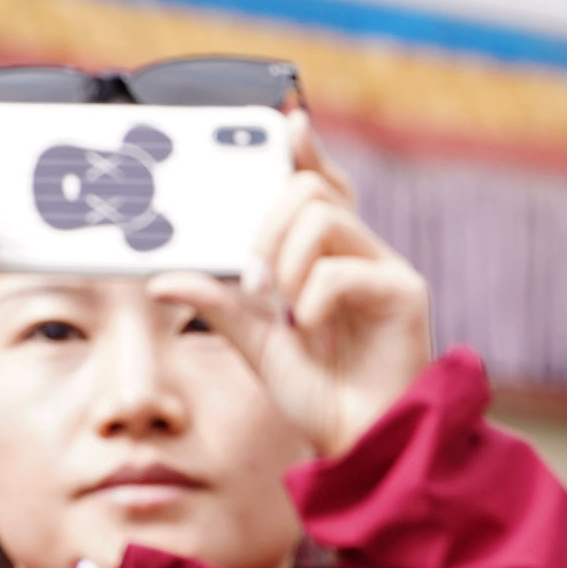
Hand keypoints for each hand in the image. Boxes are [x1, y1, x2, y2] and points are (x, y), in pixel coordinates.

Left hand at [230, 125, 436, 462]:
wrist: (363, 446)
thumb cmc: (321, 398)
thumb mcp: (256, 344)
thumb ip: (220, 304)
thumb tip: (163, 277)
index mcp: (328, 258)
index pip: (318, 184)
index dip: (305, 147)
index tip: (285, 122)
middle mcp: (360, 255)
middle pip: (311, 188)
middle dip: (268, 223)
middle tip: (256, 279)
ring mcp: (385, 271)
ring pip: (324, 215)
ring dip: (287, 258)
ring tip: (286, 307)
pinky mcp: (404, 295)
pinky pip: (344, 268)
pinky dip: (315, 296)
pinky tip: (315, 329)